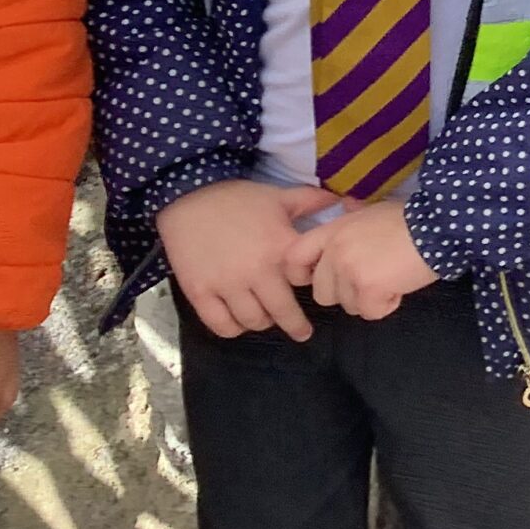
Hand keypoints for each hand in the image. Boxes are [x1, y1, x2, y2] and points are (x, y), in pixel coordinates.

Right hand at [155, 179, 344, 340]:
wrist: (188, 196)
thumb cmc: (238, 198)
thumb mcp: (279, 196)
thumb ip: (311, 201)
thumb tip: (340, 201)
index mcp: (280, 248)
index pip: (305, 283)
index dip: (311, 287)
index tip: (316, 293)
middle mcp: (256, 271)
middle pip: (281, 312)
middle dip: (295, 325)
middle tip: (302, 332)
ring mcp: (226, 284)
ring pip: (253, 321)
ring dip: (263, 323)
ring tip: (267, 319)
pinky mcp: (200, 292)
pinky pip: (221, 325)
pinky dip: (233, 329)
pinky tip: (238, 323)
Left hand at [285, 201, 436, 321]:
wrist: (435, 227)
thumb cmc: (408, 218)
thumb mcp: (374, 210)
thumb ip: (353, 213)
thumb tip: (345, 205)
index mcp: (333, 231)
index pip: (293, 258)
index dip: (301, 274)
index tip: (320, 277)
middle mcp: (335, 253)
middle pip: (322, 292)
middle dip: (345, 292)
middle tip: (371, 279)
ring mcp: (350, 272)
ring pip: (347, 305)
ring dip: (368, 299)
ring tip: (391, 278)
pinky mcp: (368, 290)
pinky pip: (370, 312)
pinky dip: (386, 305)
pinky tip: (400, 286)